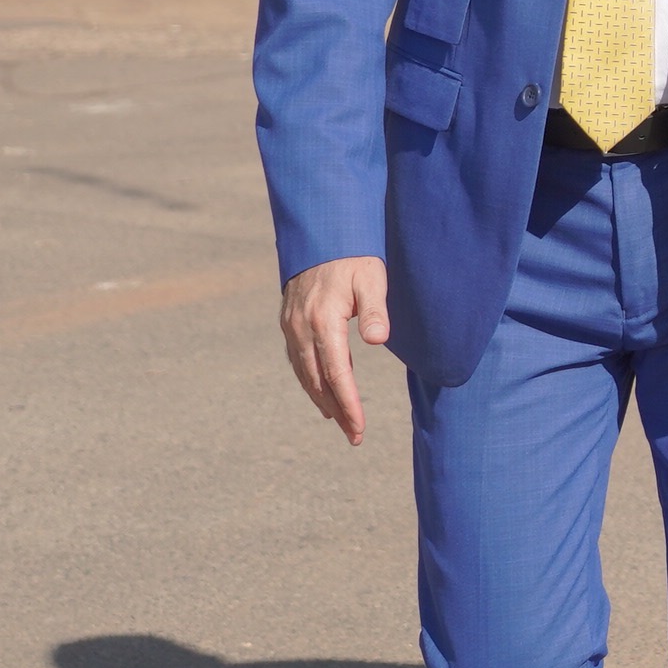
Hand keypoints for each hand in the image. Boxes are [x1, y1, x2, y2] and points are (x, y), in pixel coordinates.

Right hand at [279, 255, 389, 444]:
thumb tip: (378, 340)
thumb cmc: (355, 256)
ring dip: (322, 399)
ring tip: (339, 421)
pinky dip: (309, 380)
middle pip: (318, 381)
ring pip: (304, 373)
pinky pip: (297, 359)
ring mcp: (291, 326)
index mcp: (322, 321)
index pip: (336, 374)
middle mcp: (301, 328)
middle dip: (337, 410)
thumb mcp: (371, 278)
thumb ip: (374, 310)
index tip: (359, 428)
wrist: (322, 232)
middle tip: (354, 435)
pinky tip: (321, 390)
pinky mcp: (289, 321)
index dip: (348, 404)